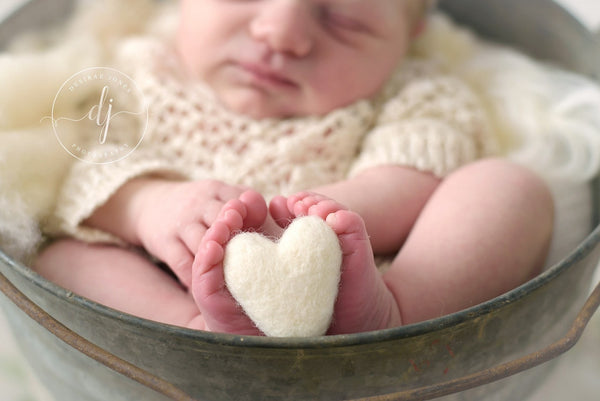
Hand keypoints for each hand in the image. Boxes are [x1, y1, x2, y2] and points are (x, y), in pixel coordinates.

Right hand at [133, 179, 266, 287]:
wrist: (150, 204)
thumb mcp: (221, 198)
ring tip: (238, 283)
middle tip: (258, 267)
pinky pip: (182, 263)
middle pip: (223, 220)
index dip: (257, 221)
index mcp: (218, 191)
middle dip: (239, 240)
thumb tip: (282, 220)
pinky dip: (196, 278)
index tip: (269, 243)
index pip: (242, 202)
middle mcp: (199, 204)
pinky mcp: (165, 242)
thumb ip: (250, 208)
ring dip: (220, 262)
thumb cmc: (200, 208)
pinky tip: (212, 290)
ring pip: (203, 242)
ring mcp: (181, 223)